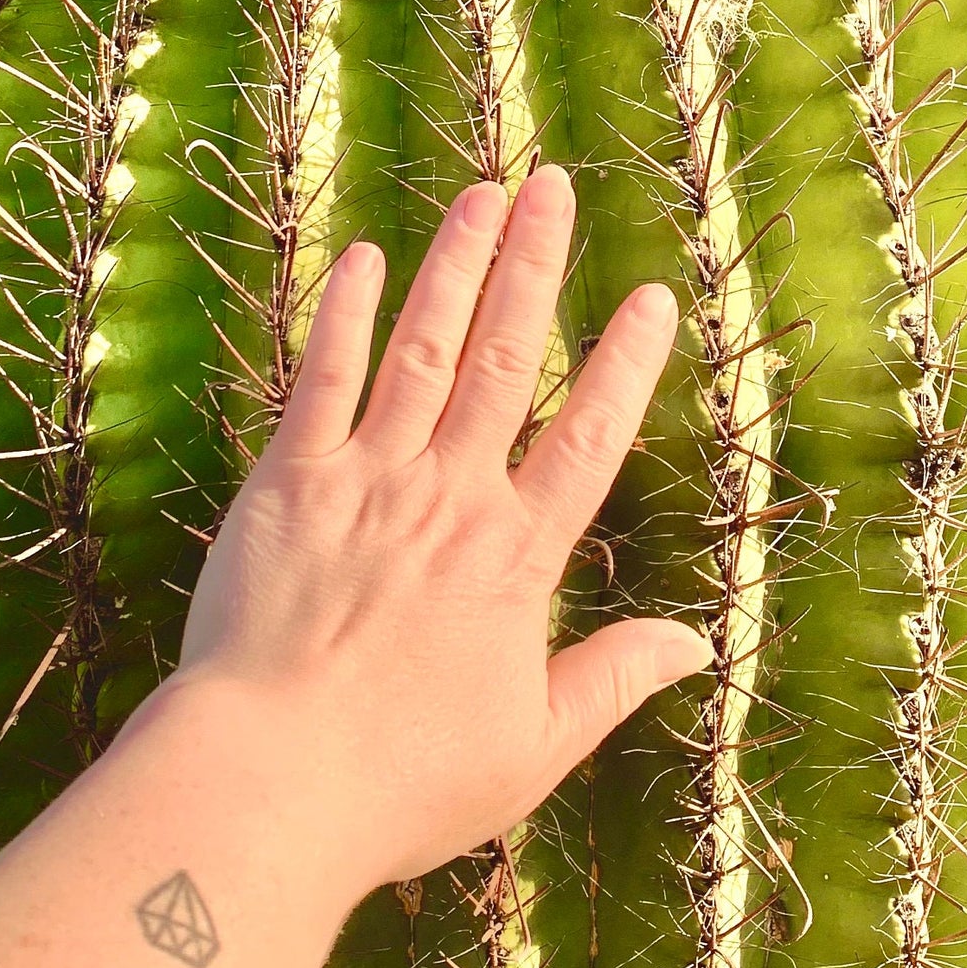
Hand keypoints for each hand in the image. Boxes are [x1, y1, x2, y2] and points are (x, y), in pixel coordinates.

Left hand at [170, 163, 710, 898]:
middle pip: (507, 360)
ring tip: (482, 192)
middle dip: (534, 266)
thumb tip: (695, 644)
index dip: (625, 363)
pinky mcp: (288, 482)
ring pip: (424, 349)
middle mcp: (451, 497)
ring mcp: (367, 479)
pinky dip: (342, 314)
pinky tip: (362, 259)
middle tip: (553, 186)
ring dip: (455, 265)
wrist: (271, 778)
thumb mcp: (533, 748)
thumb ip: (612, 681)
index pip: (589, 439)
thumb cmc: (402, 781)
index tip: (650, 295)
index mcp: (516, 559)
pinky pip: (320, 379)